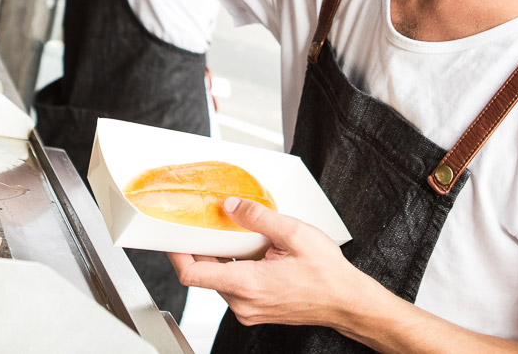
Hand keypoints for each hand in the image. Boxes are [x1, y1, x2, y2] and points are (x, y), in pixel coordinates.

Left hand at [169, 197, 366, 329]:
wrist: (346, 301)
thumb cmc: (327, 274)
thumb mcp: (294, 233)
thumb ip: (258, 217)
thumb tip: (232, 206)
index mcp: (248, 285)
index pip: (193, 275)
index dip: (176, 255)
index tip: (170, 238)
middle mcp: (243, 303)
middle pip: (205, 275)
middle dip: (204, 249)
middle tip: (208, 225)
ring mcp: (249, 310)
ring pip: (219, 281)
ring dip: (222, 258)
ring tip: (239, 237)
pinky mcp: (255, 311)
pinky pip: (233, 288)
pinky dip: (235, 268)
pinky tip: (252, 253)